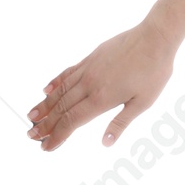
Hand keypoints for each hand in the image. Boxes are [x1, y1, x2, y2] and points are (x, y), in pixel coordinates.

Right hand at [27, 20, 176, 152]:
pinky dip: (55, 83)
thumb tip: (106, 143)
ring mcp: (88, 69)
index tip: (46, 146)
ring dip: (44, 105)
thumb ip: (121, 122)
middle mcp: (90, 84)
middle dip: (45, 123)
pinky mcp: (90, 58)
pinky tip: (46, 90)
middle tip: (30, 135)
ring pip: (60, 90)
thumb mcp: (143, 102)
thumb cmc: (153, 72)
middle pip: (61, 107)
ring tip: (31, 116)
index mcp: (102, 98)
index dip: (57, 135)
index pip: (72, 121)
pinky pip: (67, 72)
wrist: (154, 38)